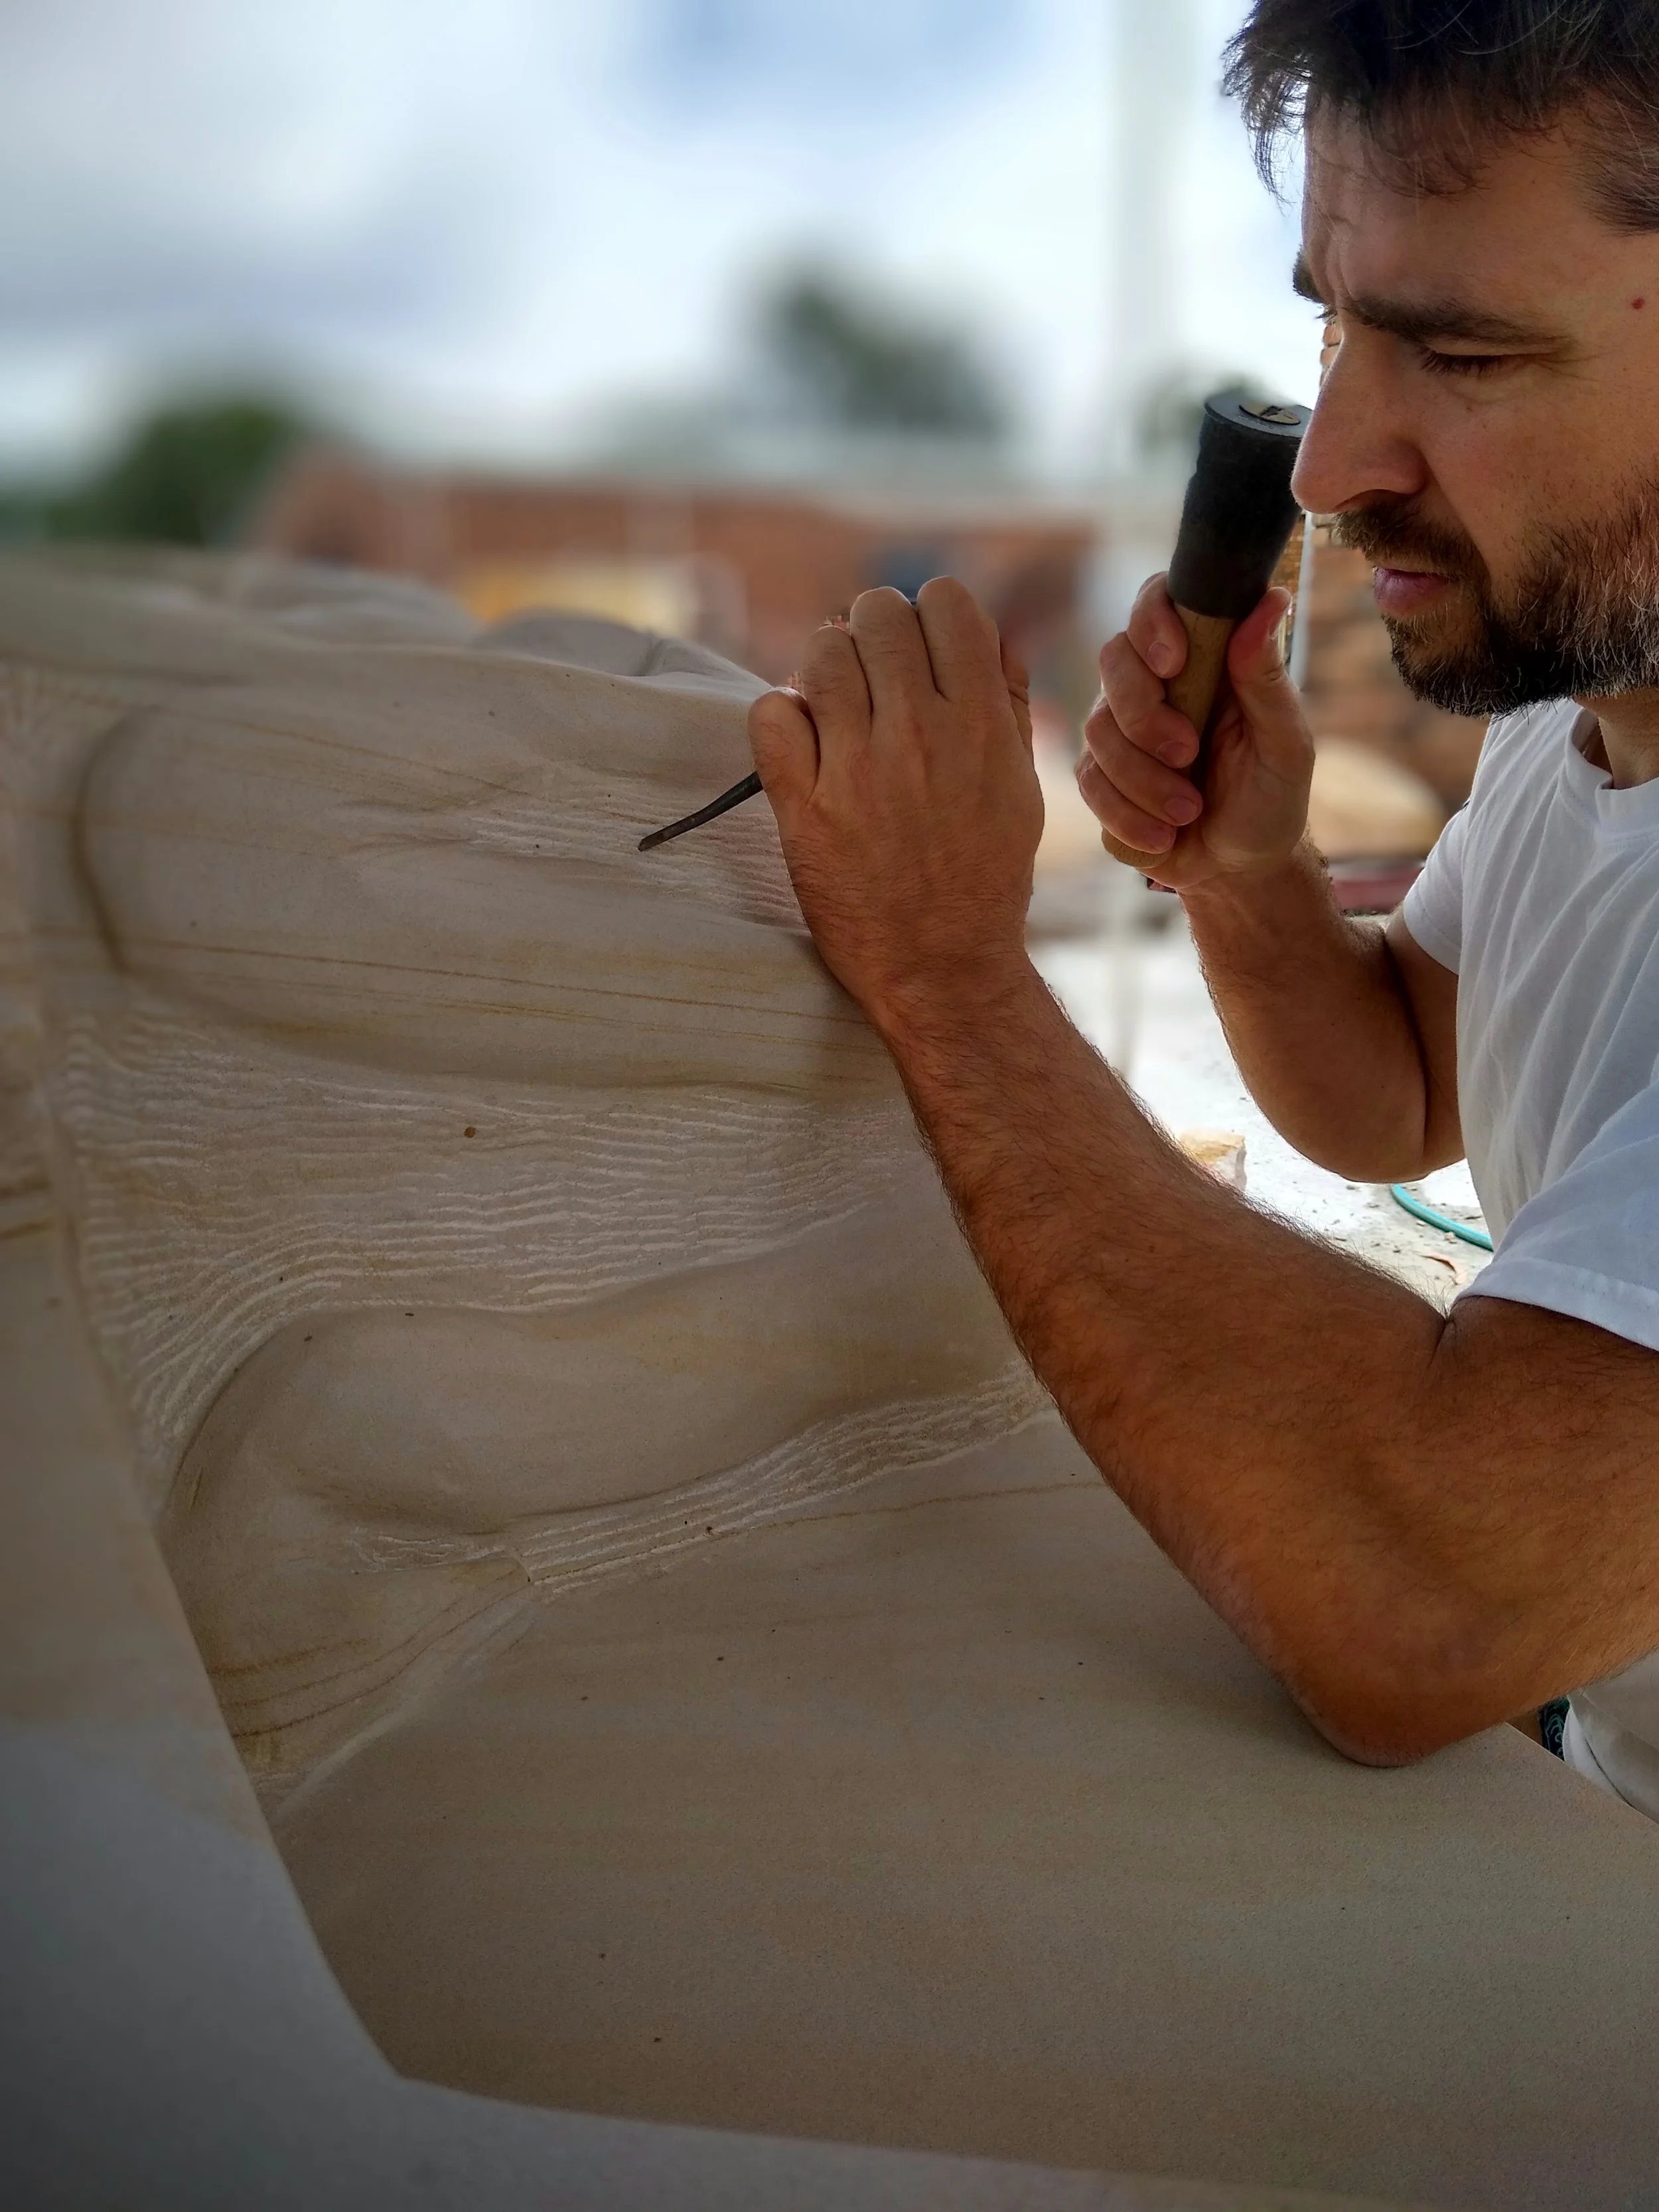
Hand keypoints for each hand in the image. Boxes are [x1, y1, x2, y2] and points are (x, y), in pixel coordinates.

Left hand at [748, 579, 1041, 1036]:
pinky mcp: (804, 806)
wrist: (941, 967)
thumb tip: (985, 632)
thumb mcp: (1021, 785)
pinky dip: (780, 718)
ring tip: (835, 711)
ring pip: (821, 652)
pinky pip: (770, 714)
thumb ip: (1007, 702)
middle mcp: (920, 734)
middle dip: (871, 635)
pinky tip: (803, 745)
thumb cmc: (984, 876)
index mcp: (981, 722)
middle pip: (876, 614)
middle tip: (871, 680)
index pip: (944, 600)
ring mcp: (858, 769)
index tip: (919, 651)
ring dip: (824, 671)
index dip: (926, 614)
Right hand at [1078, 575, 1313, 893]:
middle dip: (1144, 713)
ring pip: (1099, 730)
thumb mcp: (1284, 743)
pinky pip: (1090, 783)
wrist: (1239, 870)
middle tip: (1187, 754)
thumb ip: (1268, 677)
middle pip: (1113, 660)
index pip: (1157, 601)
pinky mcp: (1099, 775)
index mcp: (1202, 659)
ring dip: (1145, 779)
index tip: (1172, 662)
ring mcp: (1120, 729)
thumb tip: (1272, 598)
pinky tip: (1164, 835)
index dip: (1152, 620)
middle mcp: (1154, 684)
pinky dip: (1129, 815)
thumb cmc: (1271, 799)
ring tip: (1189, 811)